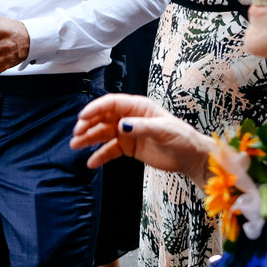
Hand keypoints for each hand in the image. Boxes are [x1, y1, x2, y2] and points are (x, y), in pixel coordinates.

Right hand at [70, 94, 213, 185]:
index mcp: (138, 107)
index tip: (82, 117)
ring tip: (75, 146)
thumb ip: (141, 127)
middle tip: (77, 134)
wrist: (191, 157)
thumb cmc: (182, 138)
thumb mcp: (164, 131)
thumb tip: (121, 125)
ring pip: (103, 133)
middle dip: (88, 124)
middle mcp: (130, 117)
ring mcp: (128, 132)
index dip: (95, 109)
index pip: (111, 104)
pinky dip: (100, 155)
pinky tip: (91, 162)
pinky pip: (110, 150)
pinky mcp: (128, 147)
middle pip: (103, 117)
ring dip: (89, 139)